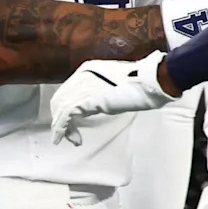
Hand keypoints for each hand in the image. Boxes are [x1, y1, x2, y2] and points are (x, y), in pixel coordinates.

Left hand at [50, 52, 174, 145]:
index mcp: (87, 69)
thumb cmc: (137, 86)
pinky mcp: (87, 99)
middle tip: (63, 134)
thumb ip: (97, 95)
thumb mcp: (111, 90)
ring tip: (62, 139)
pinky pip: (67, 115)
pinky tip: (63, 137)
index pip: (67, 90)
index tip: (69, 121)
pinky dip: (62, 128)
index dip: (64, 107)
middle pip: (60, 99)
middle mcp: (82, 75)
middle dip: (59, 119)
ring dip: (61, 127)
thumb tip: (85, 109)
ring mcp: (84, 86)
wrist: (148, 83)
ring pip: (61, 108)